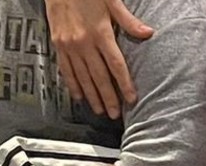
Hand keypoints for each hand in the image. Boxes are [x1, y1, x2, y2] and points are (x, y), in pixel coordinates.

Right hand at [46, 0, 152, 118]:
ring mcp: (69, 46)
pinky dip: (72, 85)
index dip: (124, 84)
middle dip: (108, 97)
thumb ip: (128, 20)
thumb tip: (147, 33)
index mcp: (100, 33)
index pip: (116, 65)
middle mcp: (84, 43)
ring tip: (99, 111)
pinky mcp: (58, 45)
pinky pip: (66, 69)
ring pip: (82, 77)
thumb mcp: (111, 0)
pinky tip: (79, 96)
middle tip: (115, 114)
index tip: (131, 98)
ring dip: (92, 96)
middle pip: (99, 76)